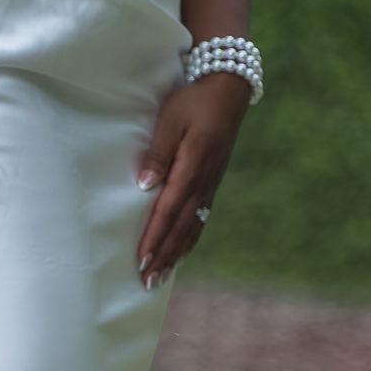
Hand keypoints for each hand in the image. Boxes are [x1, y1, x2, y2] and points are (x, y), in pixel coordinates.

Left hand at [135, 72, 248, 286]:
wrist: (228, 89)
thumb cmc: (194, 100)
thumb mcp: (170, 120)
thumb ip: (157, 153)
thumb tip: (144, 186)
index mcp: (192, 167)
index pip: (168, 210)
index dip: (155, 238)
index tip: (142, 261)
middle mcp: (204, 182)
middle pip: (181, 226)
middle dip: (164, 255)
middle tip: (147, 281)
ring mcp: (211, 184)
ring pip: (192, 226)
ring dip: (176, 253)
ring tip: (161, 277)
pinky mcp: (213, 181)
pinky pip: (201, 217)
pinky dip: (190, 239)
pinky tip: (182, 252)